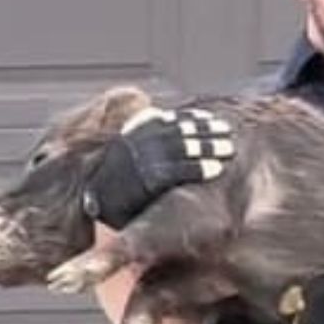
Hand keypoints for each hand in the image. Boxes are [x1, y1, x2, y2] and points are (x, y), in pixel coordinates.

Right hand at [80, 106, 236, 227]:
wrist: (95, 204)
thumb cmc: (111, 184)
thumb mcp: (121, 154)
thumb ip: (140, 142)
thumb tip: (159, 129)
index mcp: (132, 133)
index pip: (167, 120)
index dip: (190, 118)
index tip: (208, 119)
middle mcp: (138, 142)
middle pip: (179, 131)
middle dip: (205, 130)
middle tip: (227, 131)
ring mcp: (142, 160)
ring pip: (183, 147)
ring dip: (208, 146)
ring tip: (228, 148)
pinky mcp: (147, 179)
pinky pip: (179, 171)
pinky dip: (200, 167)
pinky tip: (216, 168)